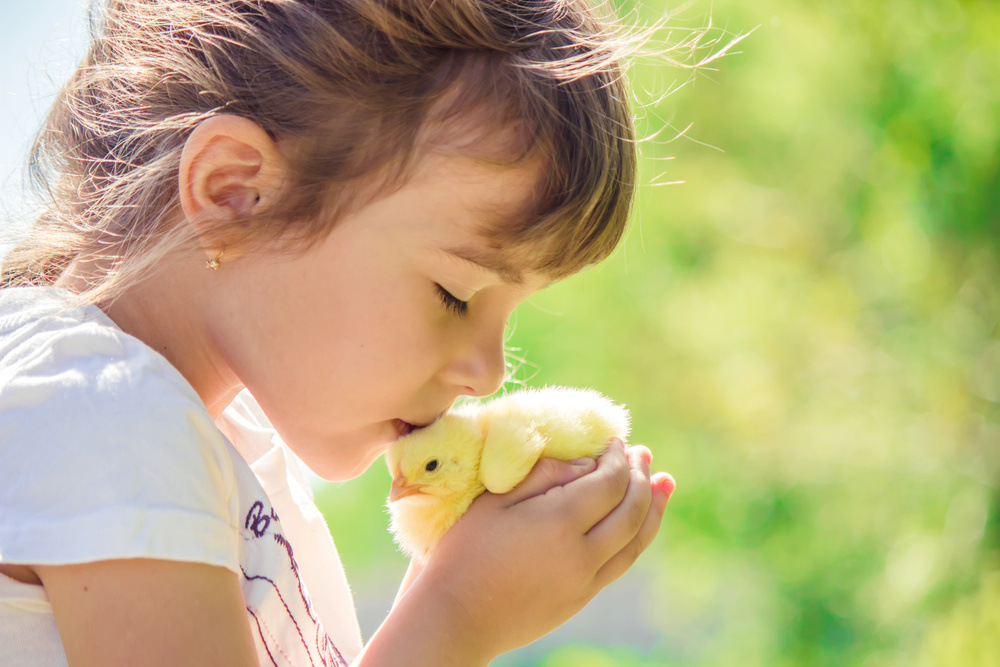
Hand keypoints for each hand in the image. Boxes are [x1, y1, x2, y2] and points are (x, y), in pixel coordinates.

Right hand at [403, 440, 673, 659]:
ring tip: (664, 483)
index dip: (617, 459)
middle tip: (643, 453)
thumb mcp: (494, 501)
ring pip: (635, 541)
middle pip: (631, 510)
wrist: (456, 617)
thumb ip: (543, 476)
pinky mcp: (581, 600)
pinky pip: (621, 563)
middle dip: (641, 477)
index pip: (608, 482)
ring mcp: (585, 581)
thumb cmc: (465, 552)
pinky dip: (638, 537)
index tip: (616, 441)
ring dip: (653, 508)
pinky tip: (640, 524)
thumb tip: (587, 463)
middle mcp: (582, 554)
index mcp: (559, 523)